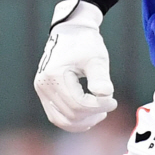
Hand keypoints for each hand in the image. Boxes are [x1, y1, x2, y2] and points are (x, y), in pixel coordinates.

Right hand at [34, 0, 116, 131]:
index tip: (113, 101)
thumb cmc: (85, 43)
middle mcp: (43, 85)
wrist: (71, 32)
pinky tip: (89, 117)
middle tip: (109, 105)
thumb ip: (100, 76)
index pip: (78, 104)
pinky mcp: (45, 93)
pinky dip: (73, 120)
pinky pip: (56, 115)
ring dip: (82, 122)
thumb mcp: (96, 57)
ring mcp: (41, 90)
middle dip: (92, 114)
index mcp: (54, 75)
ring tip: (100, 113)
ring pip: (61, 120)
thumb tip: (105, 94)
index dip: (98, 106)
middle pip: (70, 114)